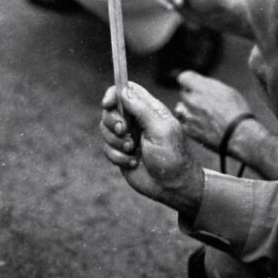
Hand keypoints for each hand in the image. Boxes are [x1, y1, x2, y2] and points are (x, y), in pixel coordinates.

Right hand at [101, 83, 203, 218]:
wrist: (172, 187)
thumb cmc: (172, 156)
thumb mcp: (160, 130)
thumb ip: (141, 109)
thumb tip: (123, 90)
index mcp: (149, 109)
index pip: (127, 90)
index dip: (114, 93)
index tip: (107, 103)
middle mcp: (137, 120)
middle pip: (111, 109)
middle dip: (113, 121)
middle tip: (124, 131)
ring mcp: (128, 137)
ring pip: (106, 130)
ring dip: (116, 142)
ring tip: (133, 150)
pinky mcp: (121, 153)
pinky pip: (107, 149)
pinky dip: (118, 157)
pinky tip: (133, 163)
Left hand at [176, 71, 251, 150]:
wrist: (238, 135)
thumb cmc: (238, 112)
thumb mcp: (228, 91)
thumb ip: (211, 86)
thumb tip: (202, 84)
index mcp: (202, 88)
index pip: (184, 77)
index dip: (189, 81)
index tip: (194, 85)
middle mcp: (192, 100)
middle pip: (183, 93)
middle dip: (190, 95)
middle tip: (202, 101)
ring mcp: (189, 116)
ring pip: (180, 108)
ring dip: (188, 109)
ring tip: (201, 115)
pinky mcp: (189, 131)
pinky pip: (183, 122)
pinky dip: (189, 123)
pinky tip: (201, 125)